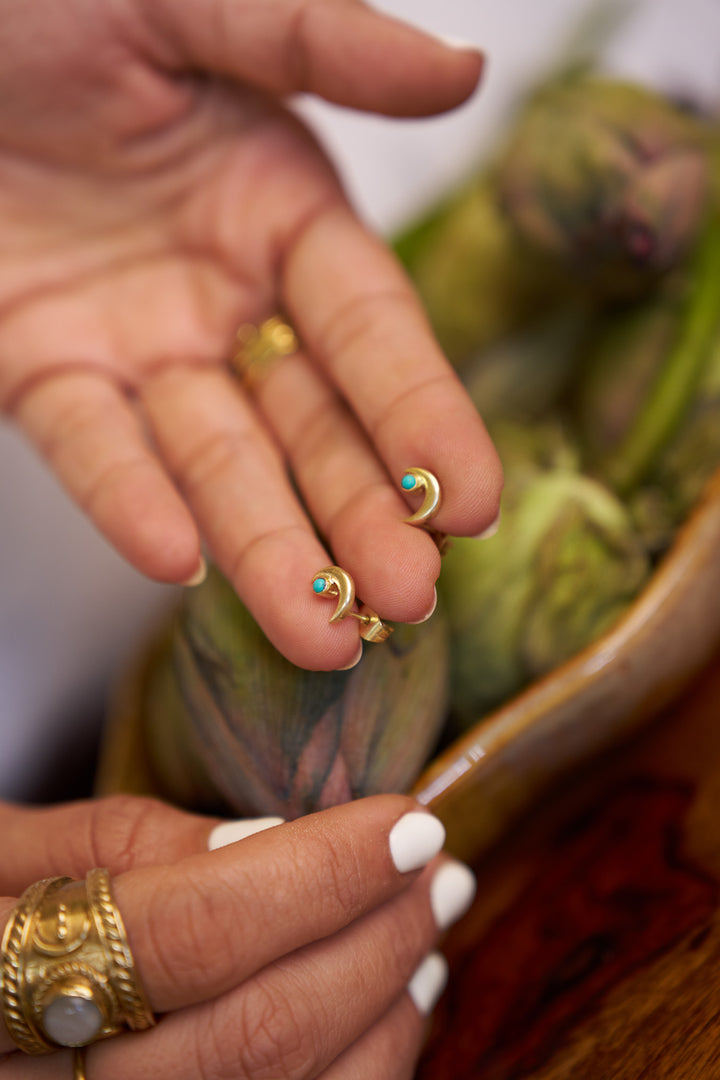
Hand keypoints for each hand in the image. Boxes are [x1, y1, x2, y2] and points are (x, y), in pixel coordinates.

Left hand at [0, 0, 501, 668]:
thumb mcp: (190, 0)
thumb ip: (319, 44)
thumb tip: (466, 70)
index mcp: (282, 209)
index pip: (374, 332)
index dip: (423, 416)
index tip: (468, 503)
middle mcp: (224, 293)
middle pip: (310, 423)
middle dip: (360, 514)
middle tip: (409, 600)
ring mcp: (137, 342)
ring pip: (215, 460)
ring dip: (265, 546)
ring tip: (319, 634)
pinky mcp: (42, 368)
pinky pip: (91, 447)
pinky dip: (128, 502)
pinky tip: (178, 562)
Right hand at [0, 795, 475, 1078]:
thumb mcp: (8, 845)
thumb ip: (125, 843)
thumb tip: (272, 842)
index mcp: (2, 978)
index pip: (199, 931)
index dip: (323, 875)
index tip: (410, 824)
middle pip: (262, 1032)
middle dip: (378, 940)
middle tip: (441, 868)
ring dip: (387, 1016)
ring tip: (427, 932)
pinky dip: (360, 1076)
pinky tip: (389, 1015)